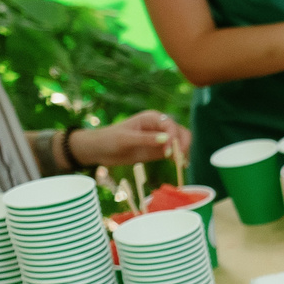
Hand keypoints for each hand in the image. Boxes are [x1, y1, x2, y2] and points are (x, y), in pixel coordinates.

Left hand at [67, 111, 191, 168]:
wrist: (99, 150)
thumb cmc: (109, 140)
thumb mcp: (125, 139)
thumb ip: (146, 139)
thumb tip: (167, 140)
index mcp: (152, 118)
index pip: (171, 126)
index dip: (173, 138)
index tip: (168, 153)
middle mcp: (159, 126)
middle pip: (180, 132)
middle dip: (183, 145)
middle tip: (178, 159)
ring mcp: (160, 138)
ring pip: (181, 142)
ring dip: (183, 152)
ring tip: (180, 164)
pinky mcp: (159, 150)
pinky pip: (175, 152)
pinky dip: (180, 158)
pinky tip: (181, 165)